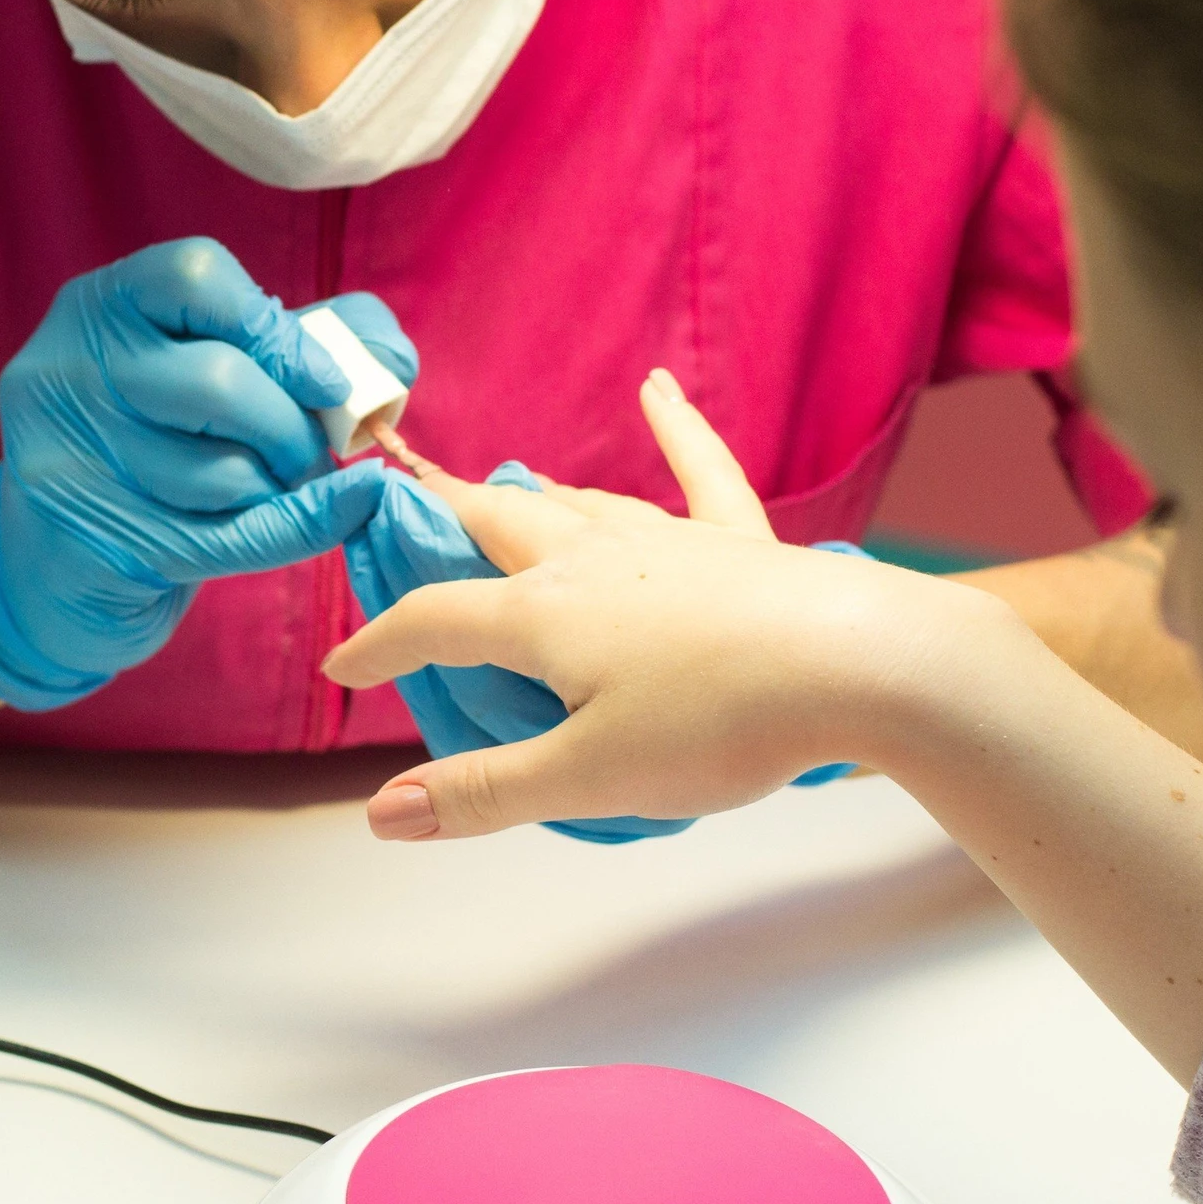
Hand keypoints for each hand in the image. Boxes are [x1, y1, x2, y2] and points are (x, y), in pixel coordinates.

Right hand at [0, 239, 414, 708]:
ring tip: (280, 489)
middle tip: (314, 453)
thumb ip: (303, 344)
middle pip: (217, 382)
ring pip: (220, 472)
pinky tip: (328, 520)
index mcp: (102, 306)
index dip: (278, 330)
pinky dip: (294, 531)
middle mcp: (67, 369)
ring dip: (280, 488)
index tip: (325, 381)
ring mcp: (65, 456)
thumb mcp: (216, 371)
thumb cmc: (158, 446)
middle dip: (292, 427)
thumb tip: (391, 358)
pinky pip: (223, 539)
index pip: (194, 276)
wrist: (60, 562)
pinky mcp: (88, 538)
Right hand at [325, 372, 1001, 837]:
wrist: (858, 664)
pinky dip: (675, 428)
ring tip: (499, 498)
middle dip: (440, 526)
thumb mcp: (586, 777)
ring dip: (529, 498)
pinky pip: (698, 469)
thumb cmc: (721, 724)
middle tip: (405, 526)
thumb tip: (381, 813)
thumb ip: (481, 792)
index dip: (378, 645)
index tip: (344, 668)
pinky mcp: (737, 539)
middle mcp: (592, 557)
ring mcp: (666, 538)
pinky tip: (659, 391)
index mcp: (542, 614)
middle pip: (495, 526)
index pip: (433, 619)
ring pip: (577, 502)